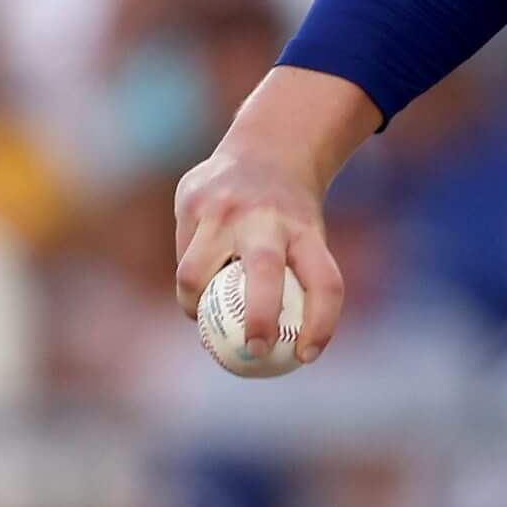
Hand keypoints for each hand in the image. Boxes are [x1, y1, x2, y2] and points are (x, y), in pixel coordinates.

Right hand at [173, 147, 344, 364]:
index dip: (321, 324)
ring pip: (195, 274)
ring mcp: (224, 209)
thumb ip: (296, 283)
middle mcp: (266, 218)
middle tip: (253, 351)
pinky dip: (188, 278)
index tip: (306, 356)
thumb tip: (281, 353)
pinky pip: (182, 257)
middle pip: (263, 275)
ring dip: (195, 303)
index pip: (325, 282)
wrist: (265, 150)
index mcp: (305, 230)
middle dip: (258, 319)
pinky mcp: (191, 201)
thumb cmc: (289, 214)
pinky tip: (196, 274)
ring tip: (202, 312)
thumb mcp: (306, 237)